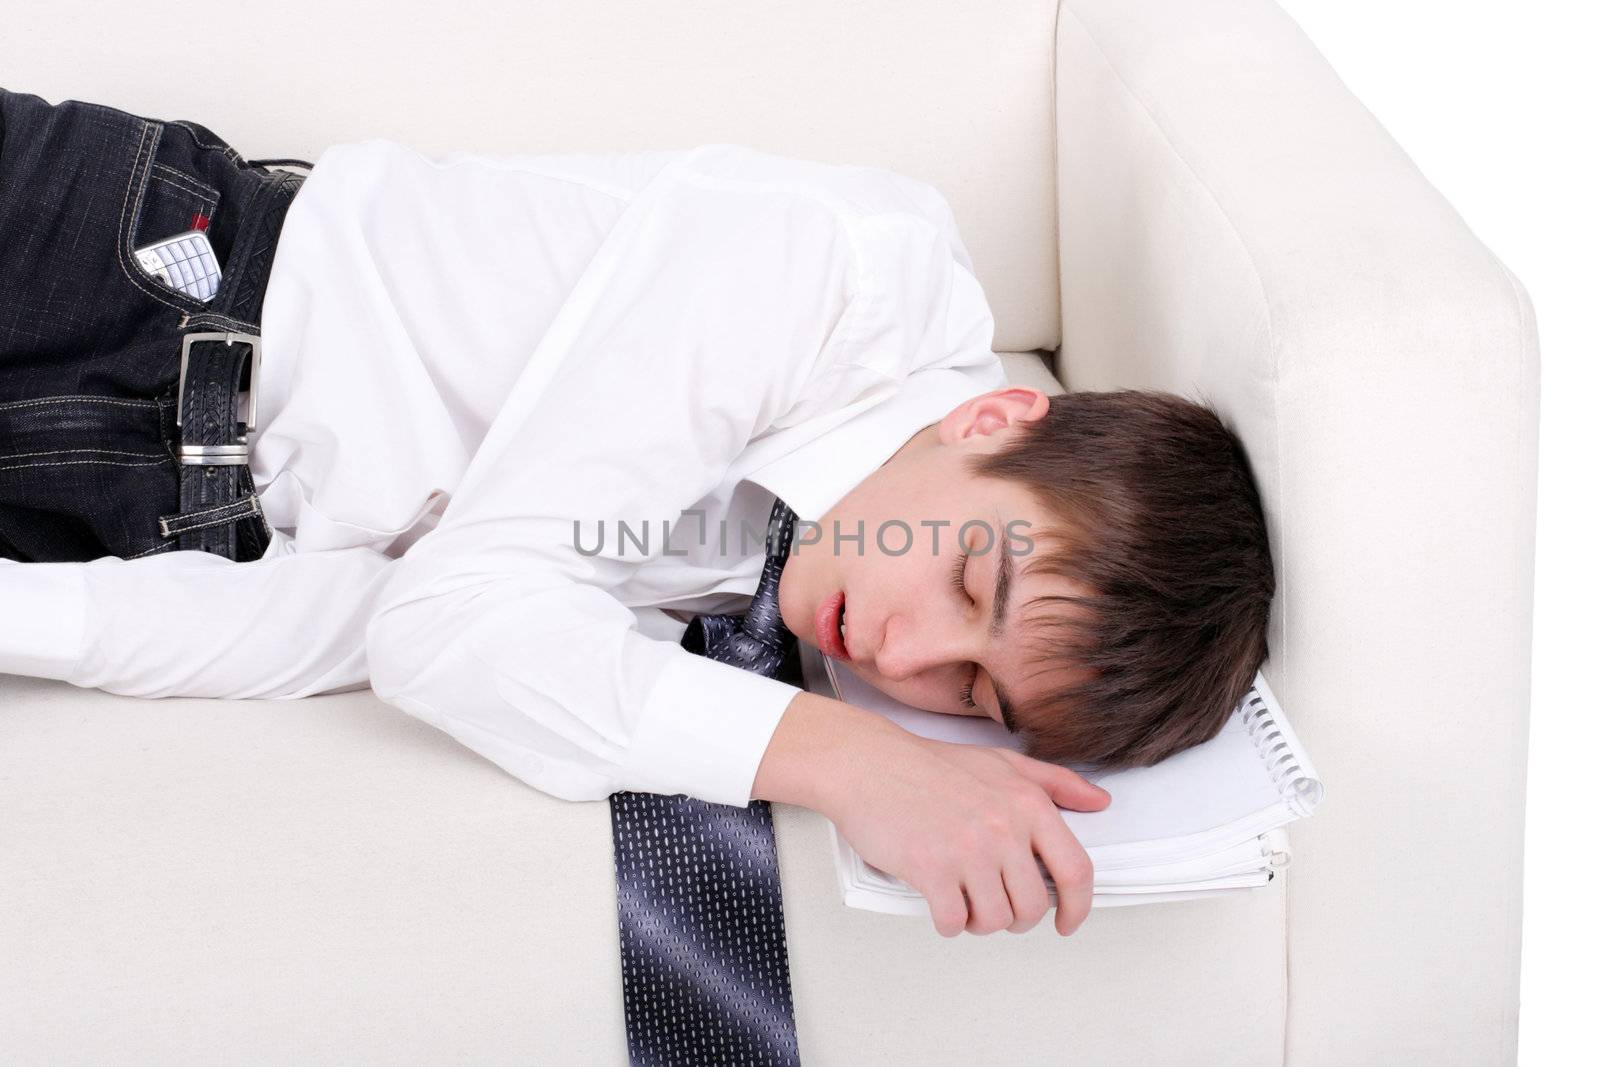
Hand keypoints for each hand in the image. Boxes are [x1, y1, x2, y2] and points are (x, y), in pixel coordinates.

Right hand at [818, 727, 1110, 937]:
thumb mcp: (1001, 762)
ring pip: (995, 920)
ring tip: (963, 897)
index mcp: (1027, 803)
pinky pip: (954, 922)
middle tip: (994, 903)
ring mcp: (968, 851)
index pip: (1075, 870)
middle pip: (1032, 906)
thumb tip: (1100, 802)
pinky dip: (948, 922)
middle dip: (1015, 917)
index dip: (1078, 907)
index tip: (1067, 922)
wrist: (867, 764)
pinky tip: (939, 902)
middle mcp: (1003, 828)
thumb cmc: (928, 765)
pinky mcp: (932, 870)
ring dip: (979, 921)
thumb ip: (1055, 782)